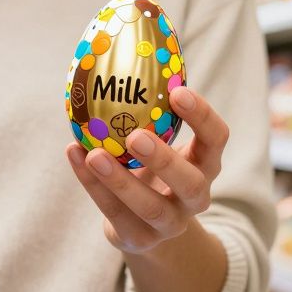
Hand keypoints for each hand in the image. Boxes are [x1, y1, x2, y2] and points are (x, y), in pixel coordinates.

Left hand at [65, 87, 228, 255]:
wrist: (147, 229)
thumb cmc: (152, 171)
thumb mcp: (161, 144)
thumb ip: (151, 115)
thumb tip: (115, 52)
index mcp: (206, 165)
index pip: (217, 139)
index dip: (202, 116)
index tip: (178, 91)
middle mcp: (195, 197)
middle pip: (190, 182)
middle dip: (164, 160)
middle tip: (135, 136)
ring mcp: (169, 224)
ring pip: (149, 206)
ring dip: (120, 180)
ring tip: (94, 153)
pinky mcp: (138, 238)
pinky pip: (113, 212)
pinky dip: (90, 184)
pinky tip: (73, 154)